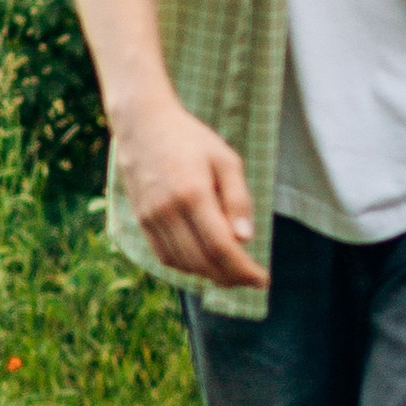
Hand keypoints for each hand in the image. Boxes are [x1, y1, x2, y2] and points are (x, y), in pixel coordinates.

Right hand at [113, 98, 267, 289]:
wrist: (142, 125)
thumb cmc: (190, 140)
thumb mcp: (225, 159)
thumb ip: (237, 199)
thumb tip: (245, 240)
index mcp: (192, 193)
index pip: (220, 246)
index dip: (243, 270)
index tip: (263, 279)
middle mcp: (167, 210)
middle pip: (202, 262)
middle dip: (231, 278)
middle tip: (252, 280)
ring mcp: (150, 218)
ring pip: (183, 264)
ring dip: (210, 275)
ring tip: (233, 273)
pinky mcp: (141, 221)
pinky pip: (165, 256)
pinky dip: (187, 266)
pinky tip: (205, 262)